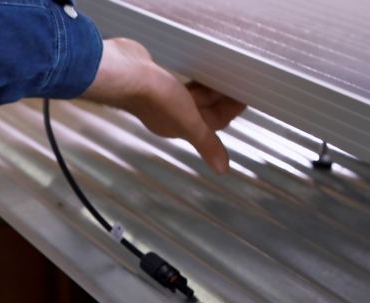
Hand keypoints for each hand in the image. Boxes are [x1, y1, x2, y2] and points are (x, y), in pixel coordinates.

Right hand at [81, 38, 245, 173]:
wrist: (124, 73)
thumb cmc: (153, 97)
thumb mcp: (188, 122)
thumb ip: (207, 143)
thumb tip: (222, 169)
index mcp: (178, 127)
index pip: (213, 123)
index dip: (230, 111)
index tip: (245, 97)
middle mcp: (170, 114)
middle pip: (204, 108)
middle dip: (221, 98)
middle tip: (239, 81)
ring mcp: (161, 96)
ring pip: (192, 95)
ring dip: (207, 87)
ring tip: (222, 73)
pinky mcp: (154, 78)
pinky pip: (178, 81)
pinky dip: (191, 76)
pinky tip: (195, 67)